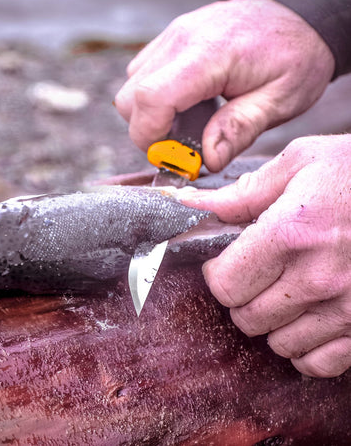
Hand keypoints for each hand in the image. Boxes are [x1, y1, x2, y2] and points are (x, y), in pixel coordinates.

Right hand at [115, 0, 334, 171]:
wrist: (300, 14)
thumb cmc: (295, 54)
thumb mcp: (279, 100)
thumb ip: (238, 131)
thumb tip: (207, 160)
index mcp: (209, 55)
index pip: (152, 97)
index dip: (150, 136)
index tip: (171, 156)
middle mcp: (180, 40)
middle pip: (131, 98)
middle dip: (148, 131)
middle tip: (182, 144)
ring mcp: (172, 37)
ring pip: (132, 88)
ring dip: (150, 115)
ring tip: (187, 123)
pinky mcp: (170, 40)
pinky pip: (142, 75)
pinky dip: (155, 99)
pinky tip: (185, 104)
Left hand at [180, 135, 350, 376]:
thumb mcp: (300, 163)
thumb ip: (243, 192)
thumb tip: (191, 203)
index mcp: (290, 233)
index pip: (225, 283)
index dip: (217, 274)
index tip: (224, 263)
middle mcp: (317, 277)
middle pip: (246, 317)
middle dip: (241, 297)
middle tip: (253, 275)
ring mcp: (348, 308)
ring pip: (279, 343)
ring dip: (272, 321)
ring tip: (284, 292)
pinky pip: (319, 363)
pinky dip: (305, 346)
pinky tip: (310, 318)